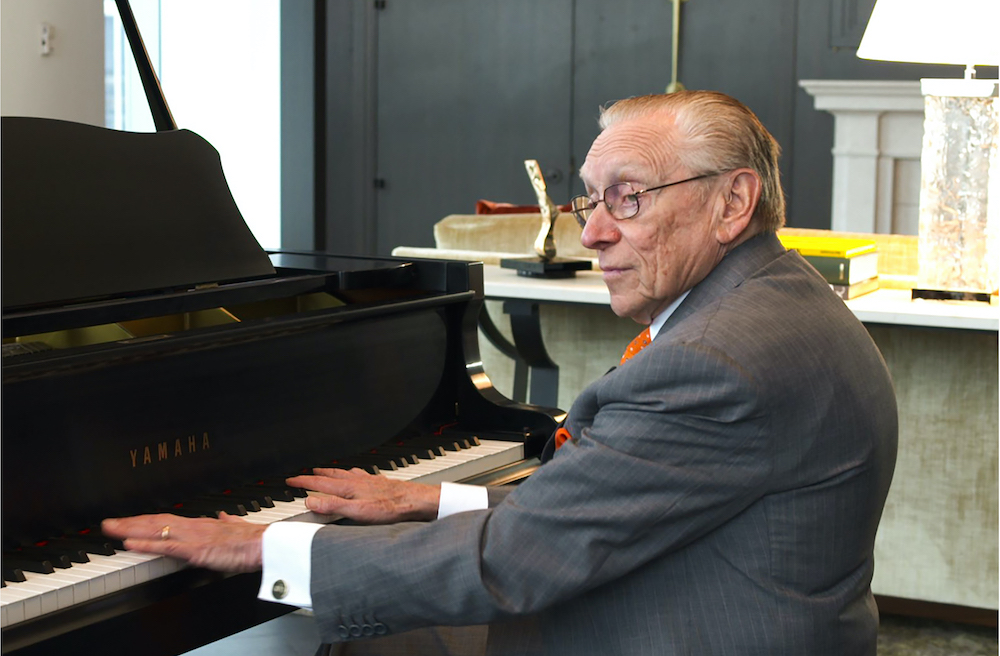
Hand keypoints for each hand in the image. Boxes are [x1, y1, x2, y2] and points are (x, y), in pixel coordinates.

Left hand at [101, 512, 265, 572]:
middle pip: (155, 522)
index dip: (145, 520)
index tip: (128, 522)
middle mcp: (193, 527)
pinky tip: (130, 543)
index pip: (166, 520)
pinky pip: (166, 547)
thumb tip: (225, 515)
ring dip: (130, 530)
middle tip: (107, 523)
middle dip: (129, 522)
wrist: (265, 544)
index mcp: (202, 524)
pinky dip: (146, 544)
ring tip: (111, 529)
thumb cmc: (253, 540)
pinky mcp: (196, 550)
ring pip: (156, 531)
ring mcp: (193, 537)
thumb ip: (228, 521)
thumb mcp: (238, 527)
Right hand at [288, 468, 439, 523]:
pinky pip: (359, 475)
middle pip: (330, 475)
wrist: (414, 501)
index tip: (290, 481)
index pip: (319, 483)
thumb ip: (334, 507)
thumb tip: (311, 502)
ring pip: (344, 473)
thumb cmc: (390, 508)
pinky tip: (355, 475)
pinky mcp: (378, 483)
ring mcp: (368, 481)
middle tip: (303, 475)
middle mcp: (357, 481)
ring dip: (331, 472)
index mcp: (348, 488)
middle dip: (314, 475)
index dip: (303, 482)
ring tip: (324, 471)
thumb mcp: (358, 512)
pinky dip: (350, 473)